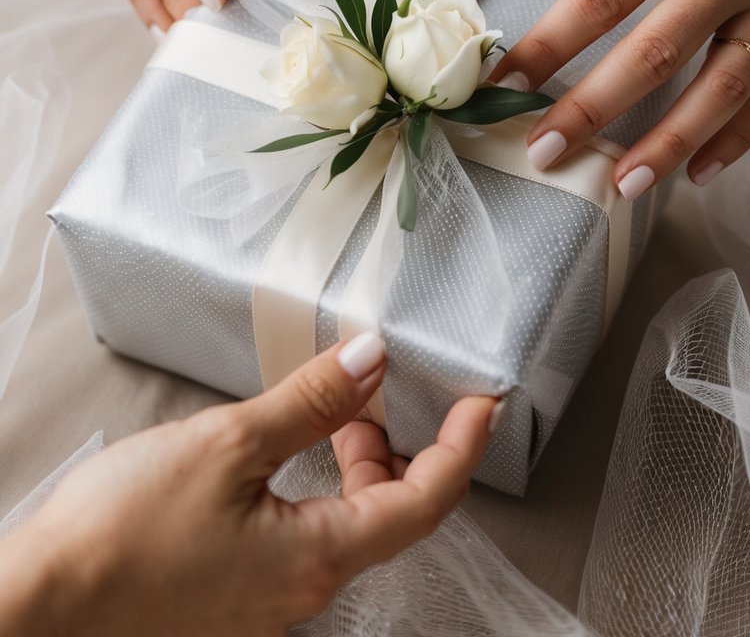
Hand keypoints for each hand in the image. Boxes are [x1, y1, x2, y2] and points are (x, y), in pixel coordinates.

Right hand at [0, 335, 494, 635]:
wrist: (43, 607)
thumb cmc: (123, 534)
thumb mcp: (229, 444)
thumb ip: (313, 403)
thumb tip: (373, 362)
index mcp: (319, 556)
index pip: (425, 500)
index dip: (463, 447)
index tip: (485, 402)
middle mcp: (305, 590)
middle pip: (389, 511)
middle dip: (397, 443)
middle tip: (382, 386)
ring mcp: (271, 600)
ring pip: (346, 522)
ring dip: (353, 461)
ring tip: (332, 407)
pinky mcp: (239, 596)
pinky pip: (305, 536)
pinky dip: (315, 486)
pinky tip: (286, 451)